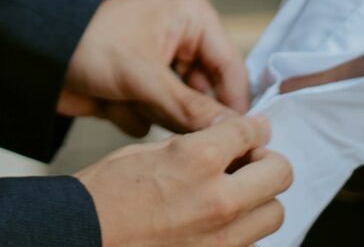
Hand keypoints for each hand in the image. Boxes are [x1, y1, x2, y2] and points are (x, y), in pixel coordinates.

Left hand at [60, 0, 250, 136]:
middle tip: (160, 113)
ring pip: (182, 114)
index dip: (235, 108)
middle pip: (209, 97)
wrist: (36, 55)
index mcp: (194, 21)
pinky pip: (155, 120)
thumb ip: (190, 107)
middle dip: (181, 112)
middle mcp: (184, 43)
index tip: (237, 142)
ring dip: (153, 113)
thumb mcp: (144, 75)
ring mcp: (163, 70)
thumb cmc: (91, 43)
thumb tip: (232, 131)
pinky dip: (133, 116)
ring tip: (126, 95)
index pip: (234, 70)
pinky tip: (110, 101)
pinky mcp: (142, 91)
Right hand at [75, 113, 290, 246]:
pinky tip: (219, 221)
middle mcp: (218, 199)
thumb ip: (194, 145)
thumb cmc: (105, 194)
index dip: (252, 128)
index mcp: (197, 159)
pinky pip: (251, 242)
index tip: (252, 131)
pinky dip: (244, 229)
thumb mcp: (148, 151)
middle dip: (267, 162)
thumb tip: (227, 142)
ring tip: (237, 194)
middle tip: (249, 162)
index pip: (250, 132)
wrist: (84, 236)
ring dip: (261, 199)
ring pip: (274, 213)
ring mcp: (221, 238)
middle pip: (280, 173)